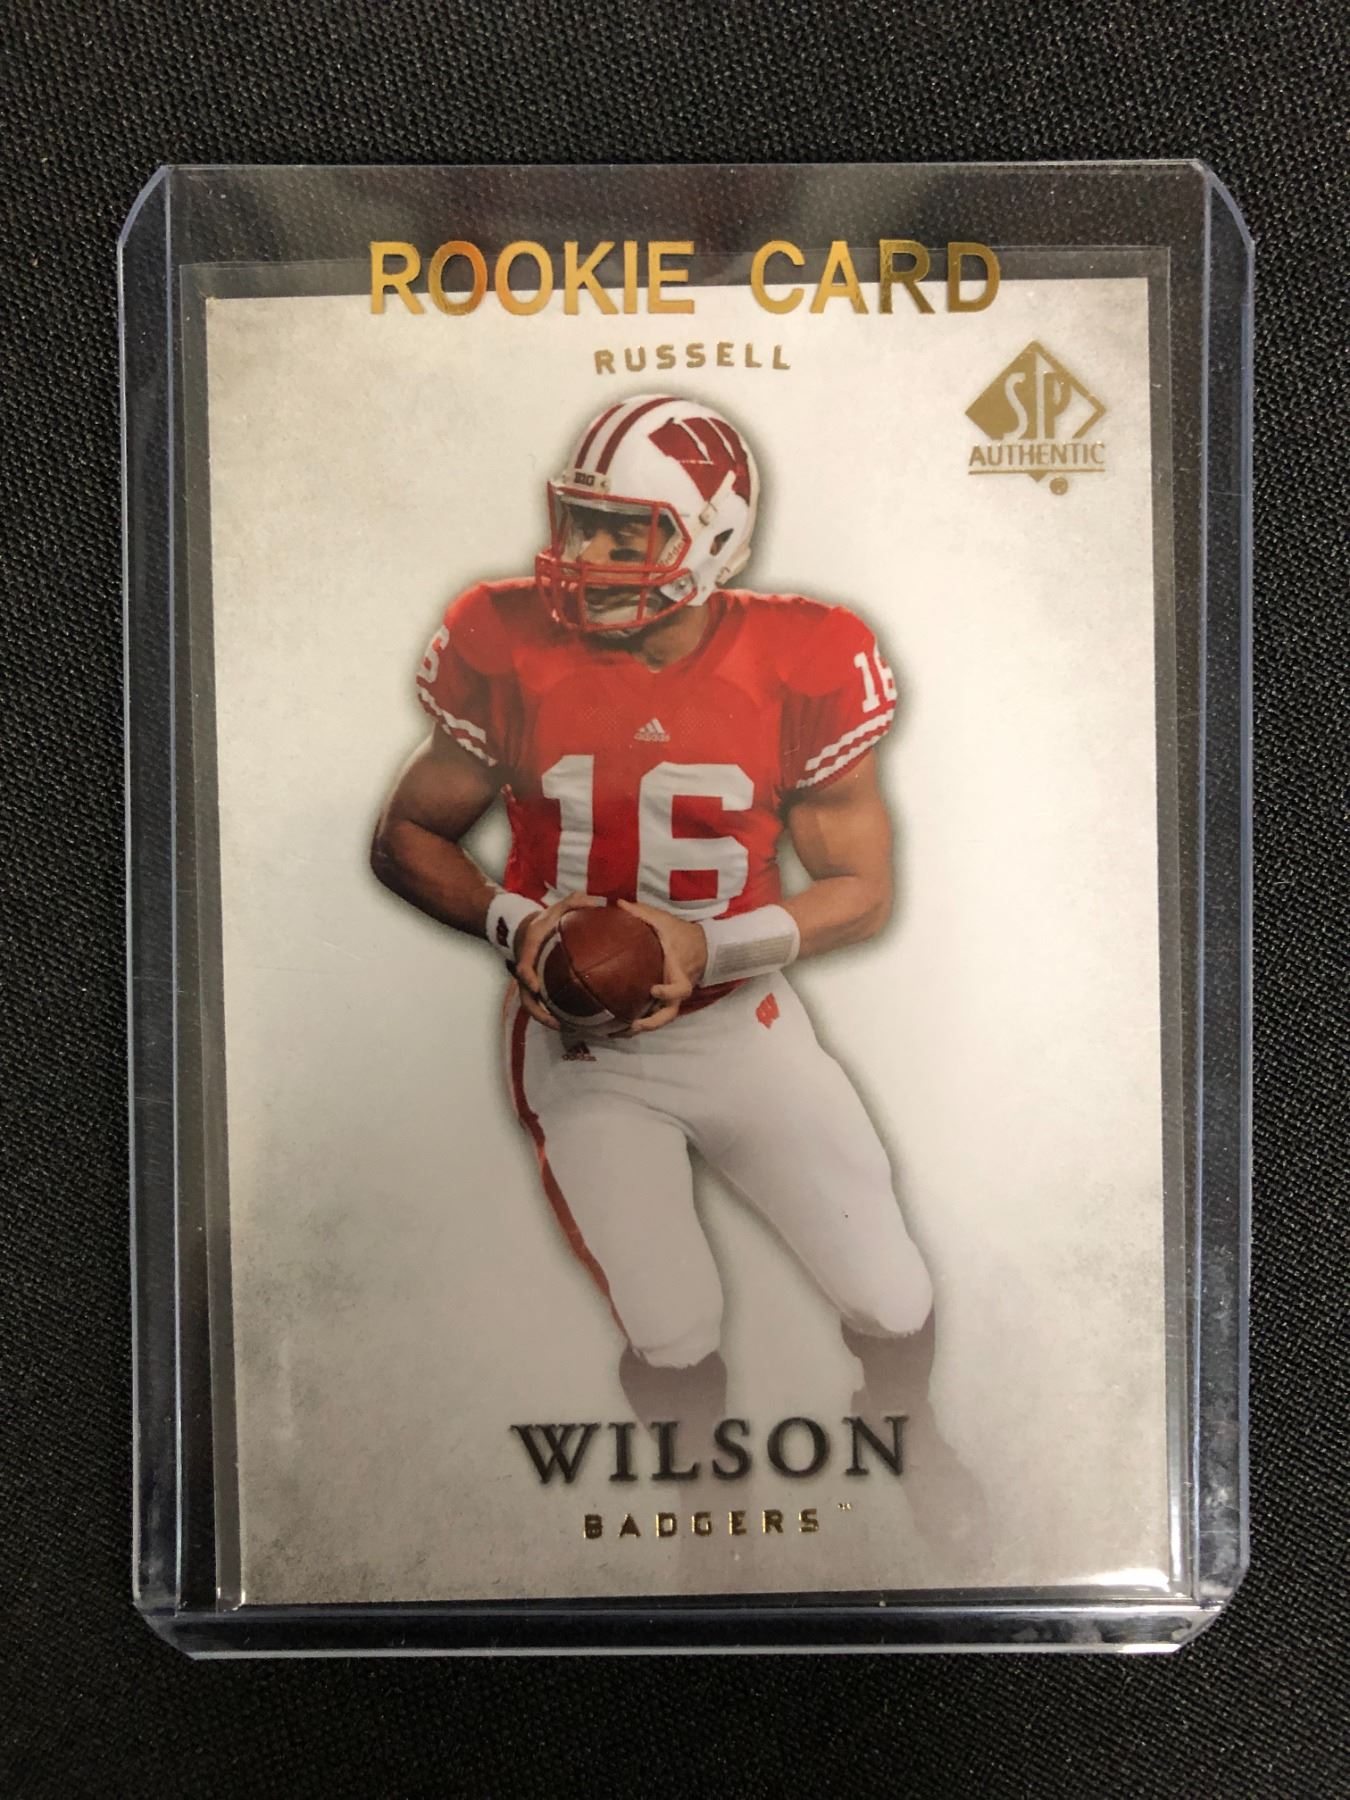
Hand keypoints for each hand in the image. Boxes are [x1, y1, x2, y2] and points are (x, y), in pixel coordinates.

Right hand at [512, 892, 603, 1029]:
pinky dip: (555, 1015)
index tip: (534, 986)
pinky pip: (543, 1006)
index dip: (527, 976)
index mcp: (528, 951)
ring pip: (533, 1007)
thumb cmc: (545, 920)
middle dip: (539, 1012)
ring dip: (547, 1020)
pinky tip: (576, 1022)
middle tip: (557, 1022)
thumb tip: (600, 902)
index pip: (522, 966)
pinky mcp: (536, 990)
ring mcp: (529, 984)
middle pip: (526, 998)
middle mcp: (526, 972)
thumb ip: (575, 902)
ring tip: (568, 1029)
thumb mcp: (557, 907)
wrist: (525, 930)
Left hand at [616, 899, 707, 1034]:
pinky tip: (619, 1026)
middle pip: (670, 1013)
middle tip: (634, 1025)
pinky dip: (641, 1020)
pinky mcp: (665, 997)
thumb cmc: (679, 931)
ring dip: (643, 1026)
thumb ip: (640, 912)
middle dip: (653, 1022)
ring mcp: (672, 995)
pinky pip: (655, 1012)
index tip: (652, 989)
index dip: (669, 991)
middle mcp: (677, 987)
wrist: (699, 942)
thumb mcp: (662, 920)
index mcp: (678, 970)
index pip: (680, 987)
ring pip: (662, 1017)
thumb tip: (617, 903)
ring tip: (619, 1032)